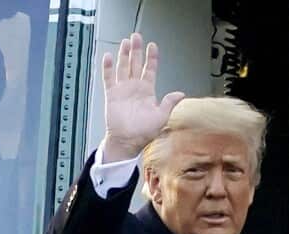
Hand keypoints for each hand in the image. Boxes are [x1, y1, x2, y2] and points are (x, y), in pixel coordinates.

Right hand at [97, 33, 184, 161]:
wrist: (127, 142)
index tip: (153, 46)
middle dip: (136, 50)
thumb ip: (169, 103)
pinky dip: (108, 67)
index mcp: (147, 91)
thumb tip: (180, 94)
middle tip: (136, 37)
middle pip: (135, 64)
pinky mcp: (111, 94)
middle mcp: (135, 88)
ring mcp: (122, 90)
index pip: (150, 70)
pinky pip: (109, 78)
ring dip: (124, 55)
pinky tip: (109, 57)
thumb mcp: (161, 117)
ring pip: (123, 67)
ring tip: (125, 42)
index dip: (151, 58)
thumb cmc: (144, 132)